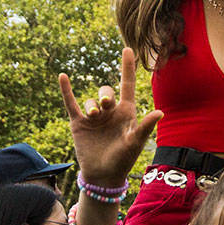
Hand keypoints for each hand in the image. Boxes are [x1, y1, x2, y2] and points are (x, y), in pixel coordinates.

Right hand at [59, 47, 161, 190]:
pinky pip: (72, 103)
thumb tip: (160, 112)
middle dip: (105, 95)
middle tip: (106, 106)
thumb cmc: (123, 160)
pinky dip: (67, 90)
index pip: (126, 84)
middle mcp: (110, 111)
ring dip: (92, 105)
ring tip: (94, 116)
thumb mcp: (135, 142)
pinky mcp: (79, 123)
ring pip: (91, 100)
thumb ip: (145, 127)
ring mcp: (94, 117)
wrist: (102, 176)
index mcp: (126, 112)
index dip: (127, 67)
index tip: (127, 48)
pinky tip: (63, 76)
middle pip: (107, 91)